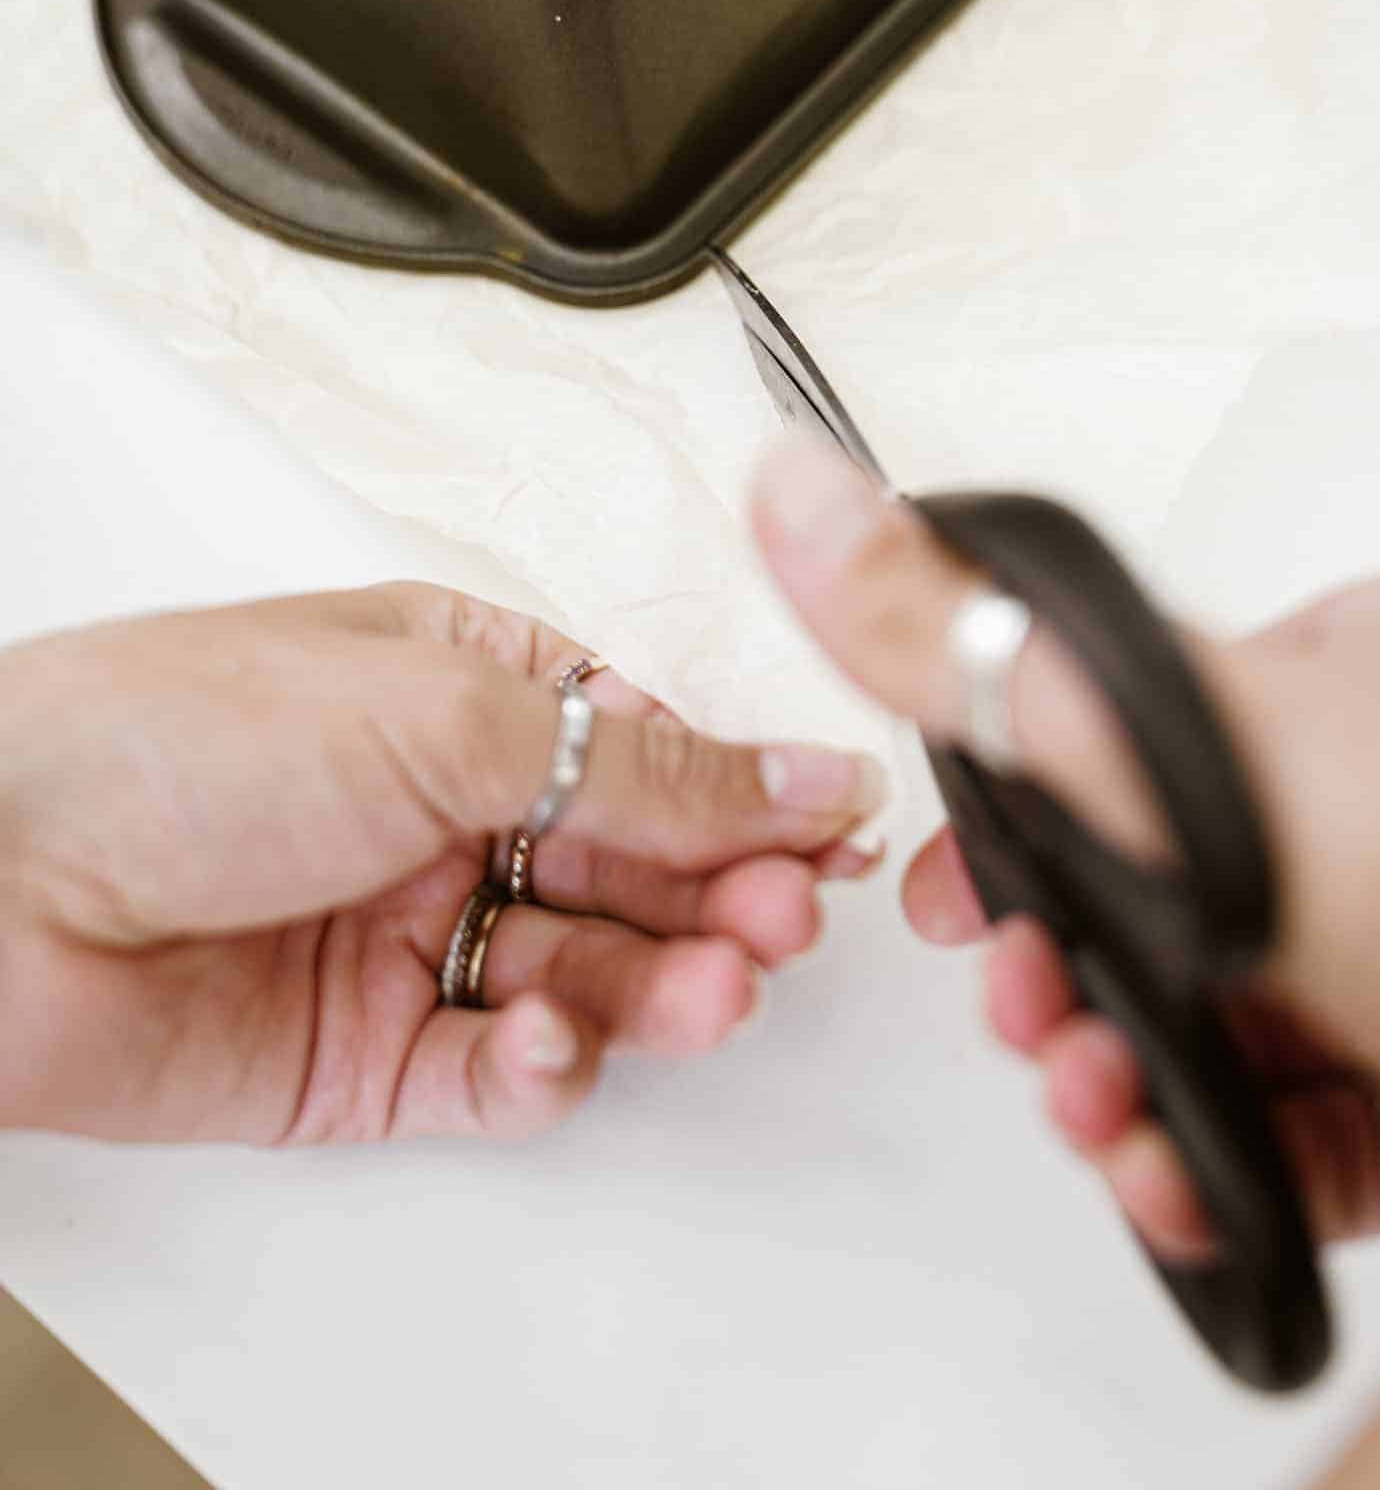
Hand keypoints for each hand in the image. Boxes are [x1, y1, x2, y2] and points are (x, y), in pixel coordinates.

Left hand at [0, 582, 883, 1144]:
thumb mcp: (442, 713)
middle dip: (720, 895)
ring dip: (658, 985)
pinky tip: (549, 1045)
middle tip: (782, 923)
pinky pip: (496, 1068)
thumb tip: (800, 770)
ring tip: (705, 991)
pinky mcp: (364, 1049)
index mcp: (465, 682)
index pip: (647, 740)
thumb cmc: (174, 735)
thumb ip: (641, 762)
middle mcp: (443, 803)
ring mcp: (409, 927)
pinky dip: (543, 1069)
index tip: (833, 833)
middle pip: (635, 860)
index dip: (746, 792)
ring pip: (585, 970)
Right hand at [754, 440, 1379, 1484]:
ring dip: (1131, 1075)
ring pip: (1240, 1019)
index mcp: (1368, 665)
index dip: (1031, 816)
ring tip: (1099, 1111)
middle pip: (1179, 892)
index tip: (966, 895)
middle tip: (1032, 1019)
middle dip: (1071, 976)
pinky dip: (1232, 1159)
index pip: (1149, 726)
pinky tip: (1182, 1174)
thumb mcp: (1157, 717)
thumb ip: (962, 634)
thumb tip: (799, 496)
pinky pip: (1320, 1124)